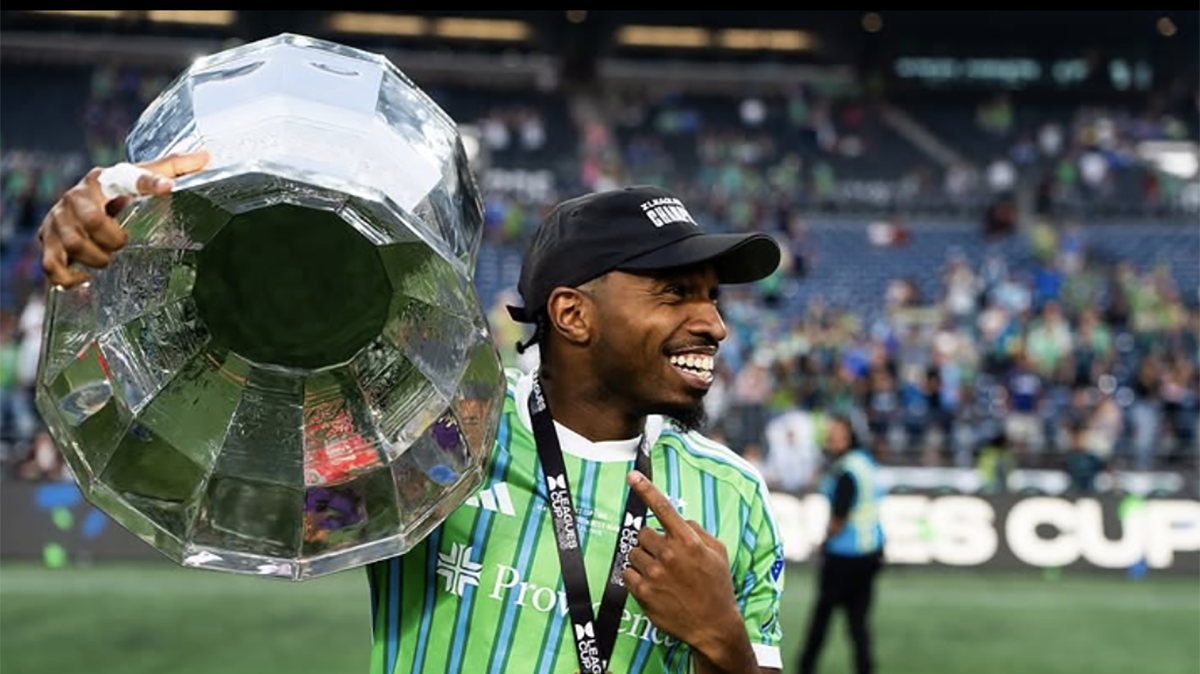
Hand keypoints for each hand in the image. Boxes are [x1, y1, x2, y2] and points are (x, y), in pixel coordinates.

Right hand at [38, 150, 209, 287]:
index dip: (148, 182)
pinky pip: (51, 265)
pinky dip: (68, 278)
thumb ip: (172, 168)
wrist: (78, 201)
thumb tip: (205, 158)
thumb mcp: (141, 177)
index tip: (168, 187)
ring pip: (73, 244)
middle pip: (93, 221)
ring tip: (107, 257)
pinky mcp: (46, 240)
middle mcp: (75, 196)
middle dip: (114, 239)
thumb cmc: (116, 190)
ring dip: (97, 258)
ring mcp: (57, 218)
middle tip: (122, 241)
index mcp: (103, 179)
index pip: (127, 178)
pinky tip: (84, 279)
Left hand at [624, 470, 757, 672]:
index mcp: (688, 541)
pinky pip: (627, 572)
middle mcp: (669, 554)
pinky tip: (652, 585)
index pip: (664, 508)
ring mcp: (654, 573)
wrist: (713, 626)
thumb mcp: (718, 553)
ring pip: (633, 552)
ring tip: (661, 574)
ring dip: (643, 559)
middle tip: (665, 557)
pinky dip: (636, 576)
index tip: (632, 475)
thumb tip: (680, 521)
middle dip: (651, 542)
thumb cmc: (717, 587)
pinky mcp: (643, 592)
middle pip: (643, 533)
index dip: (646, 488)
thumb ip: (697, 531)